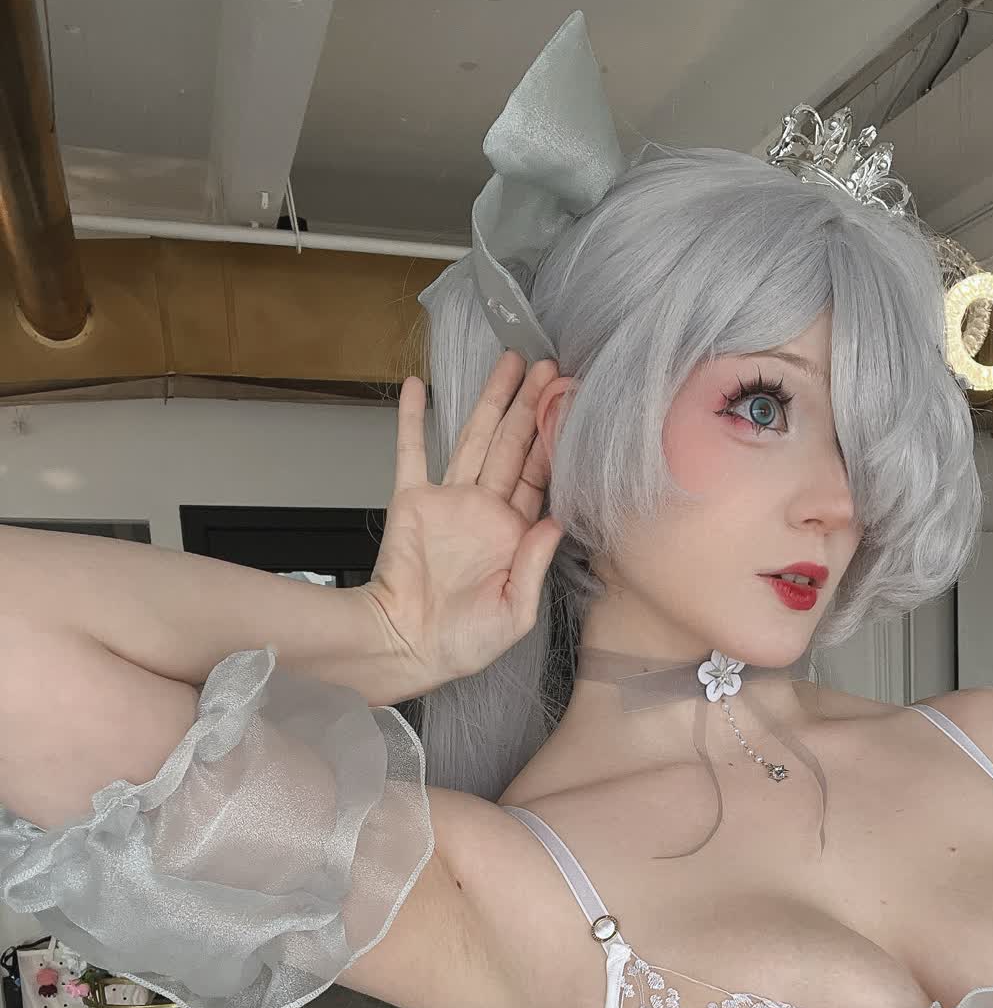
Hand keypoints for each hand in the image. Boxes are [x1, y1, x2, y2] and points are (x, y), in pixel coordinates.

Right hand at [360, 353, 563, 688]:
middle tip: (548, 366)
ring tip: (508, 362)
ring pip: (474, 438)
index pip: (539, 477)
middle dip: (530, 405)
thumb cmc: (462, 642)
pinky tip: (420, 387)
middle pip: (512, 446)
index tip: (570, 403)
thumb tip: (555, 520)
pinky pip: (413, 452)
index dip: (554, 439)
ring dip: (490, 400)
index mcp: (514, 535)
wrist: (407, 645)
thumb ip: (535, 564)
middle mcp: (485, 510)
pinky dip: (415, 419)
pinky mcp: (412, 501)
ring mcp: (449, 501)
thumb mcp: (514, 612)